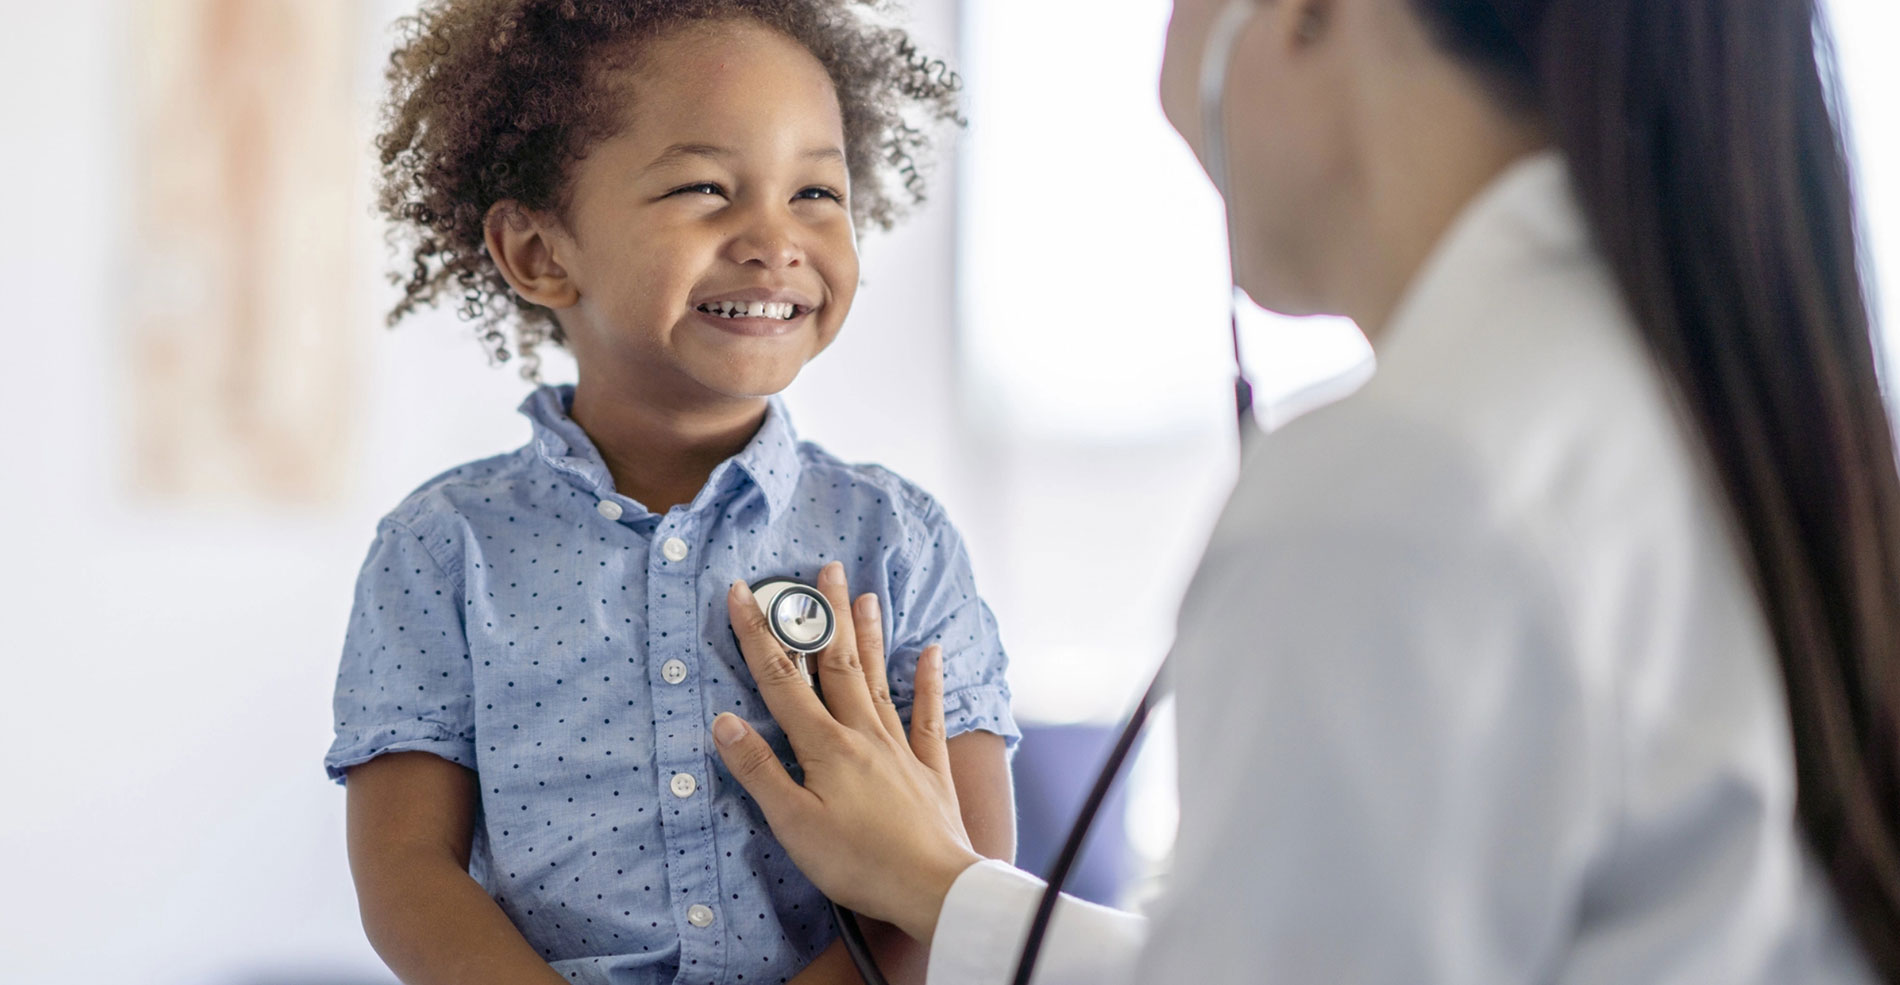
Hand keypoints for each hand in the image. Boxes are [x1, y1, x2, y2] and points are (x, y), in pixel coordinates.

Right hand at [714, 561, 983, 943]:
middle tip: (825, 569)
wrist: (934, 886)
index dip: (758, 635)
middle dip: (826, 615)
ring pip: (880, 679)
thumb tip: (724, 722)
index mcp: (825, 746)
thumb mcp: (794, 824)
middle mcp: (863, 734)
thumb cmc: (859, 862)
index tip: (741, 593)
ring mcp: (900, 748)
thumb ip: (761, 771)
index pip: (782, 680)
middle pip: (838, 663)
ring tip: (865, 595)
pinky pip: (929, 715)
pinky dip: (929, 681)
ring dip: (869, 635)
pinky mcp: (930, 768)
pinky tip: (931, 652)